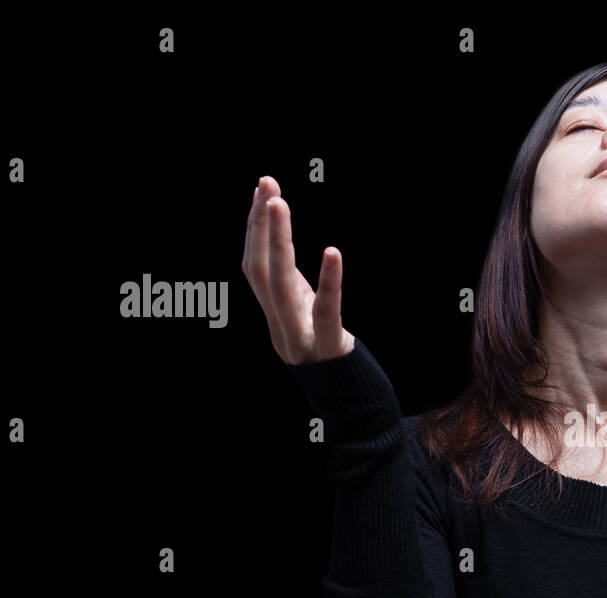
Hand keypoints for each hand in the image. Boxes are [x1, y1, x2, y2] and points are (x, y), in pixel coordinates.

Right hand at [241, 175, 354, 364]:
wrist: (352, 406)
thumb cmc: (332, 356)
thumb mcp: (307, 317)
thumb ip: (295, 287)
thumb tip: (281, 244)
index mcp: (275, 316)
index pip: (255, 266)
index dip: (254, 228)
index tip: (262, 189)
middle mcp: (280, 326)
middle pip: (259, 270)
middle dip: (259, 225)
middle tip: (266, 183)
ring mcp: (301, 338)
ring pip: (280, 285)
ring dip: (277, 241)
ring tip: (278, 202)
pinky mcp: (329, 348)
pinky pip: (327, 312)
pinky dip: (329, 281)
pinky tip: (332, 252)